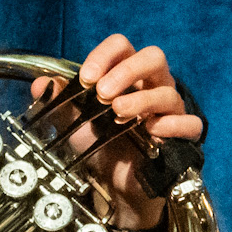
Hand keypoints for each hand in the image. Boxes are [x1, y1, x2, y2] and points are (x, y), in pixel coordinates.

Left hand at [34, 35, 202, 229]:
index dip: (105, 55)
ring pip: (168, 92)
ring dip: (142, 100)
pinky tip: (152, 131)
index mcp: (126, 75)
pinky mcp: (181, 137)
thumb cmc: (98, 147)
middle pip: (153, 57)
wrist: (111, 185)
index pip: (122, 46)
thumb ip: (59, 101)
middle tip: (103, 93)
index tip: (86, 77)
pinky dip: (173, 125)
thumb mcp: (73, 123)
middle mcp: (151, 86)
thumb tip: (41, 84)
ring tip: (118, 113)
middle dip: (127, 71)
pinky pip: (190, 124)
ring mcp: (168, 110)